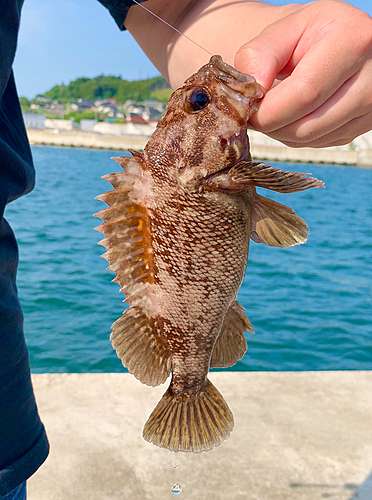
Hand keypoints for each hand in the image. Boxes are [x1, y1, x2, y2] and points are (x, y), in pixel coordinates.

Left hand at [235, 0, 371, 147]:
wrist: (329, 43)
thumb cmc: (304, 36)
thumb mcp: (280, 31)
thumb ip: (258, 55)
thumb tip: (253, 87)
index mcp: (354, 40)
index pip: (305, 93)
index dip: (269, 111)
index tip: (248, 110)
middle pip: (309, 124)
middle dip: (272, 125)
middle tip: (256, 111)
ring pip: (313, 138)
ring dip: (282, 132)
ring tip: (274, 109)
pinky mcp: (365, 124)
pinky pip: (321, 142)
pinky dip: (298, 135)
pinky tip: (293, 114)